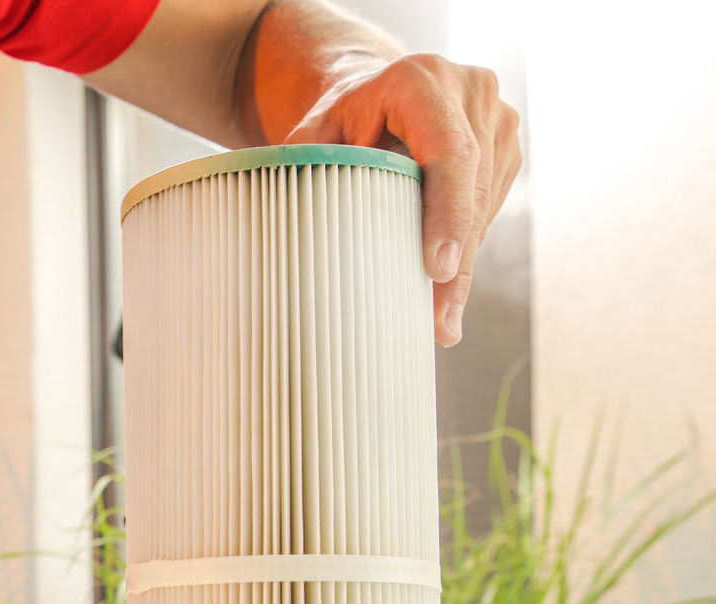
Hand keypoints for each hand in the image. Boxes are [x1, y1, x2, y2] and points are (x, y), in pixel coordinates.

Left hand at [285, 53, 521, 347]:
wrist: (373, 90)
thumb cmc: (338, 120)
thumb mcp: (315, 134)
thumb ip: (310, 171)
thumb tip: (299, 239)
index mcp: (422, 80)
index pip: (449, 152)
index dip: (447, 213)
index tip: (437, 268)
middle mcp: (470, 91)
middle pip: (472, 188)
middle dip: (457, 261)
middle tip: (438, 322)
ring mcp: (497, 118)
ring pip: (487, 205)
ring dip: (465, 265)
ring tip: (442, 321)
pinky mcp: (505, 147)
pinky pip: (491, 207)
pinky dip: (467, 248)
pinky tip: (447, 290)